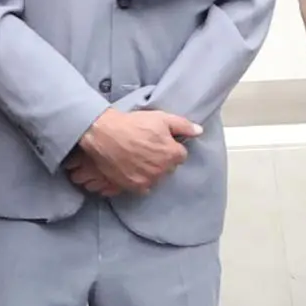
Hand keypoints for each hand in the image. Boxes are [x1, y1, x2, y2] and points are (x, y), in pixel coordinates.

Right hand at [65, 107, 199, 198]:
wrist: (105, 134)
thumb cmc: (134, 124)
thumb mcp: (161, 118)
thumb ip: (183, 126)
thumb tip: (199, 131)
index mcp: (172, 154)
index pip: (180, 155)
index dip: (170, 147)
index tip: (160, 142)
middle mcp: (163, 170)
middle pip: (169, 167)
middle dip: (162, 159)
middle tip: (148, 148)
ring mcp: (149, 179)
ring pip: (157, 177)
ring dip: (152, 170)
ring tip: (138, 157)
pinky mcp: (135, 186)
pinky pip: (144, 187)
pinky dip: (141, 179)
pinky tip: (133, 168)